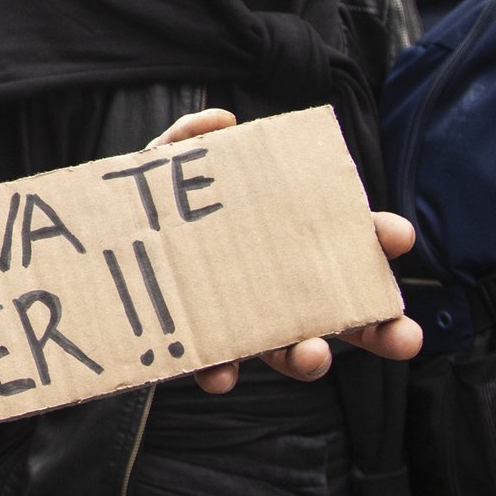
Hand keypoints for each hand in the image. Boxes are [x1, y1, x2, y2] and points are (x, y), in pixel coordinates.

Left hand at [148, 110, 424, 392]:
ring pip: (287, 349)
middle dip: (378, 329)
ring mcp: (239, 321)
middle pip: (338, 313)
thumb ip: (188, 142)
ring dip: (306, 357)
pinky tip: (221, 372)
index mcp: (282, 242)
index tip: (397, 236)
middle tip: (405, 337)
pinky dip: (219, 371)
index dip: (375, 241)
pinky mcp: (197, 349)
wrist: (90, 251)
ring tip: (311, 355)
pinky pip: (214, 366)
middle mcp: (272, 287)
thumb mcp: (161, 169)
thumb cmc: (147, 208)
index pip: (343, 244)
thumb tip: (223, 123)